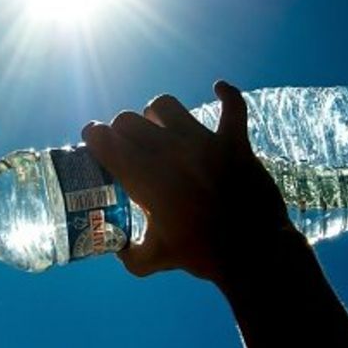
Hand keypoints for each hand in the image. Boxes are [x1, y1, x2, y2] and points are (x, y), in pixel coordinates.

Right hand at [82, 81, 298, 283]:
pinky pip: (233, 106)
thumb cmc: (201, 254)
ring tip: (160, 128)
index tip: (96, 142)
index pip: (104, 139)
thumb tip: (116, 246)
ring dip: (157, 115)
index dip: (94, 137)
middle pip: (129, 120)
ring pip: (165, 105)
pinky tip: (219, 89)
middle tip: (128, 145)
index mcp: (143, 176)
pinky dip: (226, 94)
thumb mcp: (154, 259)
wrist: (253, 251)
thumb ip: (129, 254)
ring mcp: (201, 142)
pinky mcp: (233, 142)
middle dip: (122, 130)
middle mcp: (167, 151)